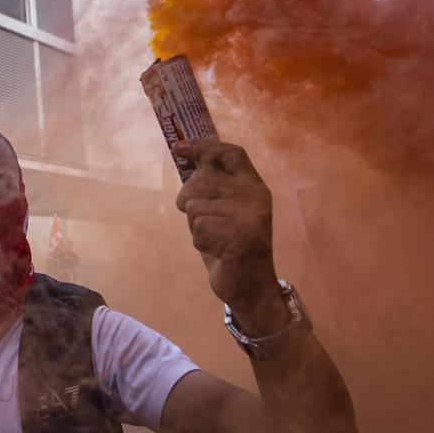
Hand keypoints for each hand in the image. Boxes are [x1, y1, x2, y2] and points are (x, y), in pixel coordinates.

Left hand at [173, 139, 279, 309]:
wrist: (251, 285)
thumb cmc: (231, 244)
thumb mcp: (224, 208)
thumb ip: (211, 185)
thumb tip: (183, 151)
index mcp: (254, 186)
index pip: (231, 153)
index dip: (203, 146)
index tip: (178, 148)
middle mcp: (255, 197)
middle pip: (200, 180)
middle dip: (190, 201)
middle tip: (204, 221)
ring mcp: (249, 217)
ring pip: (195, 207)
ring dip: (196, 227)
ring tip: (215, 238)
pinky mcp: (239, 238)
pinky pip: (198, 230)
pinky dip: (201, 243)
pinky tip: (218, 251)